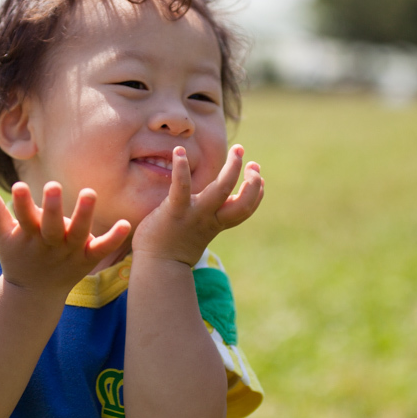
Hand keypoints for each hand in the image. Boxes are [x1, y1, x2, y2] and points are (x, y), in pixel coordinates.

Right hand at [0, 181, 130, 297]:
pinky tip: (125, 224)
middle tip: (52, 185)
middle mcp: (50, 244)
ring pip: (77, 234)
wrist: (35, 294)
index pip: (23, 218)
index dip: (21, 204)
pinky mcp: (87, 259)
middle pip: (50, 227)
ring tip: (89, 192)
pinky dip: (113, 239)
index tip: (19, 186)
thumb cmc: (18, 258)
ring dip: (83, 215)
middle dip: (51, 208)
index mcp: (28, 237)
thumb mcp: (3, 238)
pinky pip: (101, 249)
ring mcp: (69, 253)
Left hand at [131, 144, 263, 265]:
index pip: (244, 209)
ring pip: (222, 190)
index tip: (261, 180)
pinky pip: (181, 187)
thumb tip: (209, 212)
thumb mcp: (196, 234)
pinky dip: (181, 168)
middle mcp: (210, 218)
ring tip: (238, 150)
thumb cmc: (171, 250)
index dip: (256, 195)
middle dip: (253, 181)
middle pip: (242, 201)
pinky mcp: (174, 210)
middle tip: (253, 163)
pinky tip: (178, 151)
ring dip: (233, 169)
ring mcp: (194, 214)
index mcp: (216, 224)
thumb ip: (205, 221)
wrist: (155, 267)